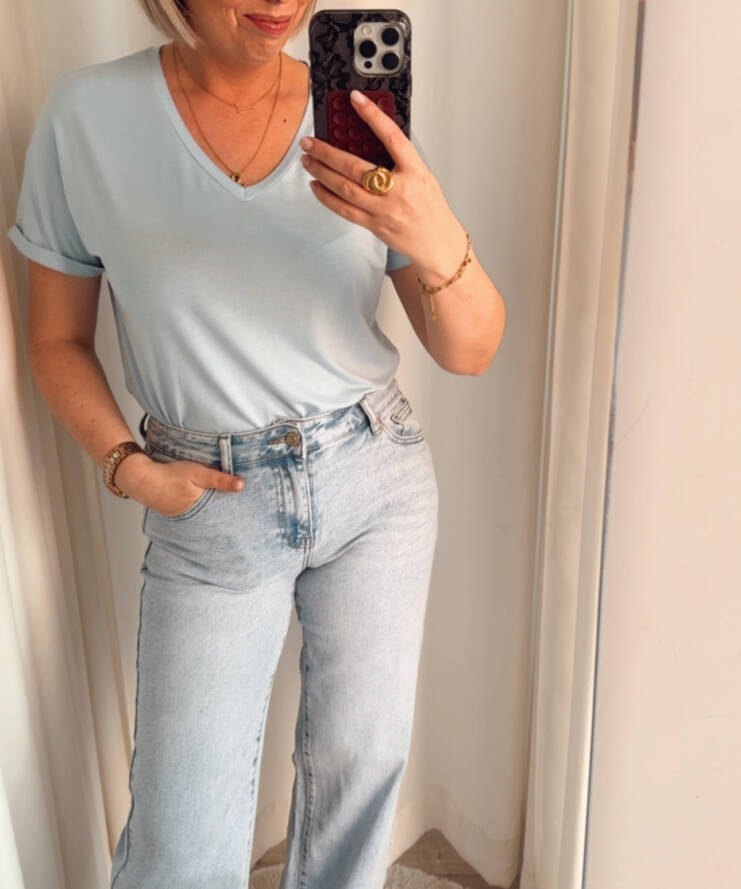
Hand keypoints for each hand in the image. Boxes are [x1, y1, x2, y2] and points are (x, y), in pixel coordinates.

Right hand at [114, 451, 243, 516]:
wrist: (142, 479)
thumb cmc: (169, 475)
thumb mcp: (198, 473)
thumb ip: (219, 479)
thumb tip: (242, 485)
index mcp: (201, 508)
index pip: (223, 514)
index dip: (235, 512)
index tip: (247, 511)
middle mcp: (193, 517)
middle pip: (214, 517)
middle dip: (225, 515)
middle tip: (242, 516)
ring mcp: (184, 517)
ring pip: (204, 516)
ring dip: (212, 513)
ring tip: (226, 513)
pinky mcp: (177, 513)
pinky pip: (193, 514)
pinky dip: (200, 510)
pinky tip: (205, 506)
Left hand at [299, 90, 465, 277]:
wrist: (438, 244)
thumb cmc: (431, 210)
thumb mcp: (424, 176)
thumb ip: (401, 159)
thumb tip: (372, 139)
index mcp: (415, 172)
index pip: (391, 137)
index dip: (373, 115)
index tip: (356, 99)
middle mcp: (398, 190)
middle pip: (355, 166)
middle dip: (327, 151)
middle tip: (310, 141)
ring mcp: (384, 210)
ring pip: (344, 188)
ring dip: (321, 172)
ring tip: (308, 160)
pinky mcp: (374, 225)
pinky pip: (344, 210)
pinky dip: (327, 197)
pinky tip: (317, 186)